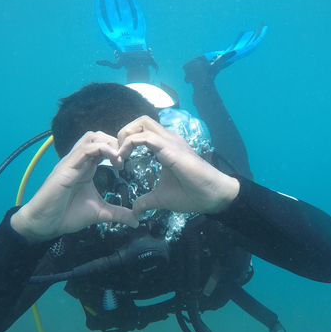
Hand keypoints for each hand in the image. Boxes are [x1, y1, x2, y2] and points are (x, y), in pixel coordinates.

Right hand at [10, 131, 138, 242]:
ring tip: (120, 157)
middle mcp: (79, 161)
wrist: (44, 224)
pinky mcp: (66, 168)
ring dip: (109, 143)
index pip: (103, 146)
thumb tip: (136, 221)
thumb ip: (118, 213)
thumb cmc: (67, 215)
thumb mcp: (100, 213)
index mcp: (86, 167)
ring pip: (91, 137)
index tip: (128, 163)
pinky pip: (84, 150)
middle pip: (98, 136)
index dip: (118, 149)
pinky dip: (101, 149)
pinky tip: (113, 159)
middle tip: (126, 157)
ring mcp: (72, 162)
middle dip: (116, 142)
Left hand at [116, 116, 239, 219]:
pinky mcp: (171, 149)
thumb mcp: (162, 198)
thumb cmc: (192, 194)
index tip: (119, 161)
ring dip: (125, 136)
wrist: (213, 196)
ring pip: (143, 123)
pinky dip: (130, 144)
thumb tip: (135, 210)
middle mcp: (168, 139)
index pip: (143, 131)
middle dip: (124, 132)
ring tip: (119, 156)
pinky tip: (124, 159)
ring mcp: (171, 142)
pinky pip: (146, 137)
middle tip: (117, 154)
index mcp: (165, 147)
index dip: (126, 141)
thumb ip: (147, 201)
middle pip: (141, 121)